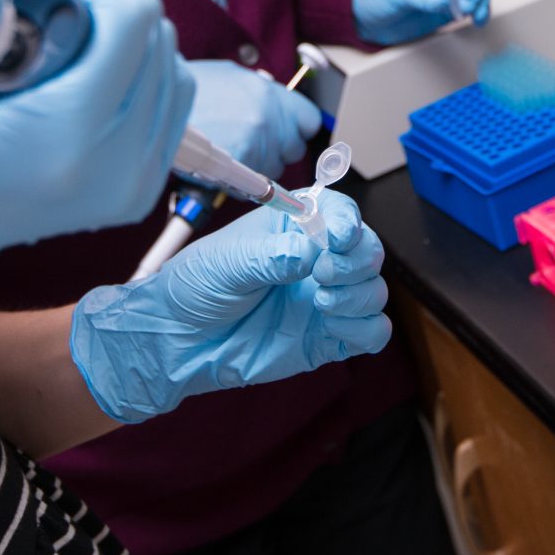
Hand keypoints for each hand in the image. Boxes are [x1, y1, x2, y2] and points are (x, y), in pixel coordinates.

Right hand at [0, 0, 194, 354]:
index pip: (129, 17)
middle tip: (14, 29)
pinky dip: (121, 70)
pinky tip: (61, 81)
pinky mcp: (139, 187)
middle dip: (85, 8)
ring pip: (163, 58)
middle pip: (150, 33)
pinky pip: (166, 94)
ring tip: (31, 57)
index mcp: (63, 148)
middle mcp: (117, 174)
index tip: (14, 1)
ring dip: (103, 37)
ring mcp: (134, 185)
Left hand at [67, 190, 390, 423]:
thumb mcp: (225, 261)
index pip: (340, 212)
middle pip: (368, 251)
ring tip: (320, 303)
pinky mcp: (329, 337)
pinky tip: (332, 327)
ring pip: (375, 291)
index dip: (348, 221)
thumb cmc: (195, 288)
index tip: (338, 236)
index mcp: (294, 228)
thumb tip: (309, 253)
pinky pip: (373, 332)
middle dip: (356, 261)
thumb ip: (270, 256)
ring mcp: (325, 300)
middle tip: (322, 273)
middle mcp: (316, 260)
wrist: (179, 342)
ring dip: (359, 295)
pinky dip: (365, 329)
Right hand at [185, 59, 322, 180]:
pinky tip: (223, 169)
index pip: (308, 119)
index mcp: (268, 92)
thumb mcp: (228, 76)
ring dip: (258, 167)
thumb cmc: (185, 92)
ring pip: (275, 169)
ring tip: (230, 155)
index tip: (287, 132)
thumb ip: (258, 93)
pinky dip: (242, 183)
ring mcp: (257, 142)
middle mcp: (268, 117)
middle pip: (294, 148)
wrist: (155, 108)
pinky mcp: (241, 166)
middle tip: (252, 146)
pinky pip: (255, 185)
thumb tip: (273, 106)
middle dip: (277, 150)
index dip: (296, 128)